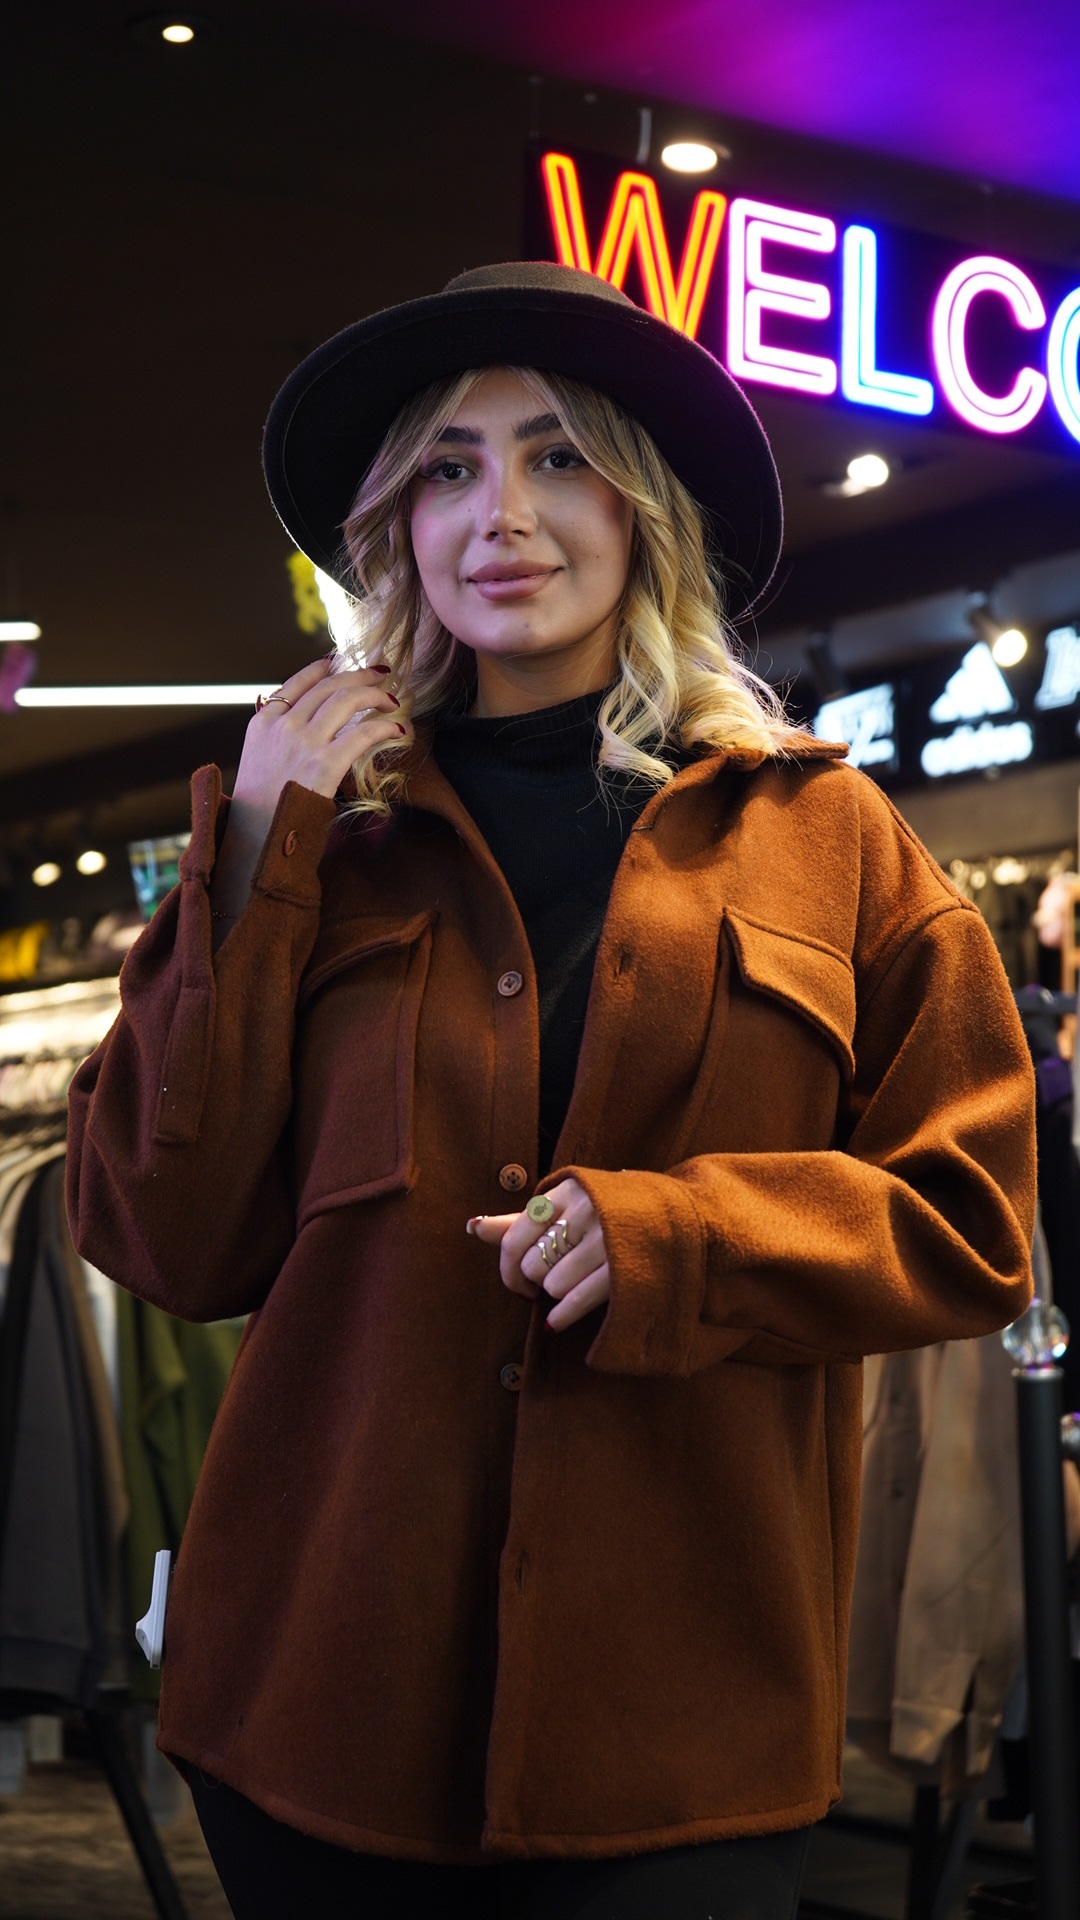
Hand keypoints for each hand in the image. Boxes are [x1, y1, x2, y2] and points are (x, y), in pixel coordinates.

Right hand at [209, 656, 407, 929]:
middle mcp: (281, 725)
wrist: (256, 839)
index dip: (325, 669)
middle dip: (358, 675)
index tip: (341, 661)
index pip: (298, 682)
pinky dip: (385, 728)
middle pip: (327, 686)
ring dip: (375, 694)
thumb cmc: (260, 808)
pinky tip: (398, 730)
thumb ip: (278, 737)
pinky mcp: (324, 764)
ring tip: (392, 698)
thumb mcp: (258, 760)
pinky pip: (362, 733)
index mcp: (262, 722)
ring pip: (346, 700)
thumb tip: (308, 722)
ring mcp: (302, 742)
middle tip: (380, 672)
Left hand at [468, 1178, 610, 1331]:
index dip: (508, 1267)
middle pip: (532, 1264)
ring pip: (553, 1284)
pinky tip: (556, 1320)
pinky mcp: (623, 1269)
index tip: (517, 1280)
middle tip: (551, 1278)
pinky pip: (576, 1301)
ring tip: (571, 1284)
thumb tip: (473, 1227)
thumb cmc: (607, 1211)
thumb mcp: (567, 1204)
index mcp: (566, 1192)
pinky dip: (561, 1315)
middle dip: (537, 1278)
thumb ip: (520, 1219)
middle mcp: (585, 1212)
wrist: (677, 1215)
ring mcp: (606, 1241)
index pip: (514, 1237)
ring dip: (556, 1292)